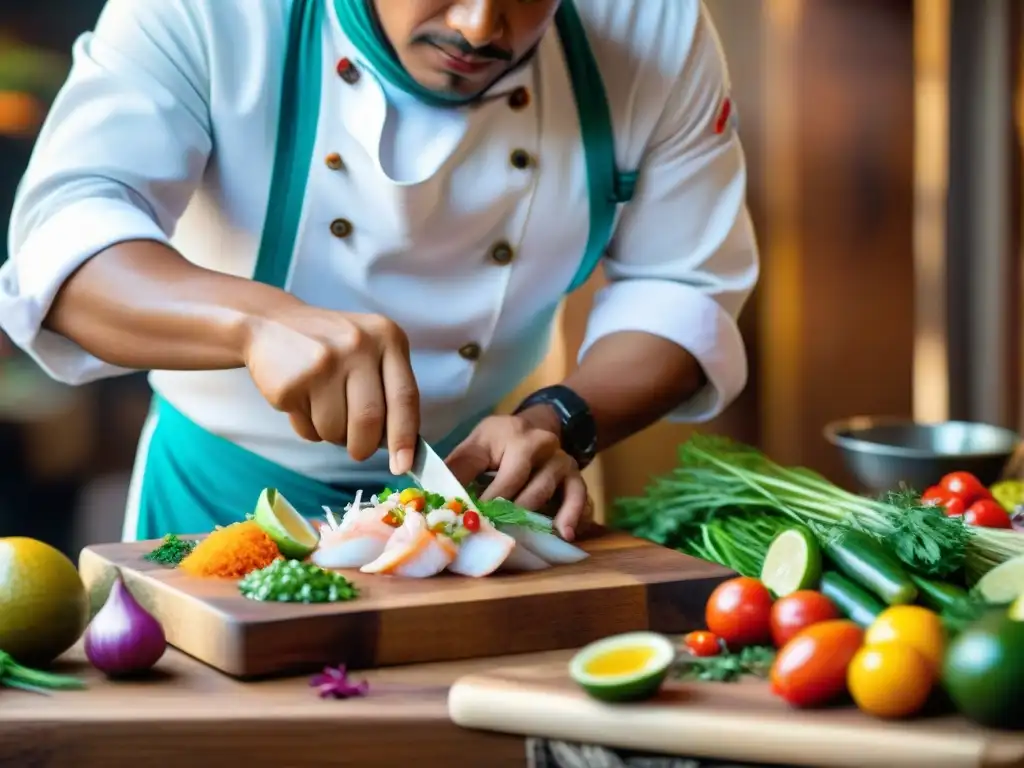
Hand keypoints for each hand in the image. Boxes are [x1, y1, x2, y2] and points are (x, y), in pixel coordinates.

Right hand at [243, 305, 418, 473]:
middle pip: (370, 420)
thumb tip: (400, 449)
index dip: (404, 437)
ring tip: (323, 409)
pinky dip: (308, 429)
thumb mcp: (368, 352)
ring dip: (332, 435)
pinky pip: (308, 429)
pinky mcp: (293, 382)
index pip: (405, 397)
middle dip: (363, 446)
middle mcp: (359, 346)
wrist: (271, 324)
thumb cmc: (331, 348)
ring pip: (337, 429)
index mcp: (388, 338)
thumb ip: (388, 390)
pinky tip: (302, 402)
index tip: (403, 466)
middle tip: (357, 450)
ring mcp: (324, 362)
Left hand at [445, 414, 590, 540]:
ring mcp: (562, 461)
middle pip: (528, 483)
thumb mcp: (476, 447)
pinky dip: (574, 515)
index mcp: (515, 437)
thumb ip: (458, 470)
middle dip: (511, 512)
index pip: (501, 472)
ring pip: (552, 491)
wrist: (534, 429)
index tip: (474, 520)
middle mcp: (543, 446)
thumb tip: (436, 500)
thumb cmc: (498, 444)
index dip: (489, 499)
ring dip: (539, 517)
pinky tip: (565, 534)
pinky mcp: (576, 477)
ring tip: (528, 538)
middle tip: (496, 537)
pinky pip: (579, 497)